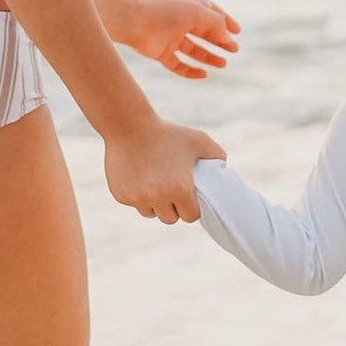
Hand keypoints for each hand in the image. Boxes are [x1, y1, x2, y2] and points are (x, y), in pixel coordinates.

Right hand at [104, 117, 225, 223]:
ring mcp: (138, 198)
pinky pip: (135, 204)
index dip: (192, 208)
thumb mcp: (198, 139)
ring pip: (151, 213)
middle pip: (170, 219)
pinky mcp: (122, 196)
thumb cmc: (167, 133)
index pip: (191, 216)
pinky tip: (140, 178)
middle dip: (174, 208)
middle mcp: (158, 198)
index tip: (190, 198)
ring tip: (156, 184)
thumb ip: (217, 155)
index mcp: (179, 189)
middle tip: (173, 191)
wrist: (128, 126)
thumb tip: (223, 169)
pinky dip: (138, 196)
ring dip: (156, 204)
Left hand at [118, 0, 241, 79]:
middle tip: (234, 50)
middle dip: (220, 41)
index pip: (211, 13)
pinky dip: (190, 71)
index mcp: (189, 6)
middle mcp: (180, 21)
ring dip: (209, 57)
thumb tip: (228, 37)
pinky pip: (178, 65)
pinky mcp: (160, 53)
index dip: (225, 21)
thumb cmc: (168, 11)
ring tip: (223, 64)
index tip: (237, 32)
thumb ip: (217, 24)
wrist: (135, 20)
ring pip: (193, 50)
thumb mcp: (200, 13)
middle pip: (204, 33)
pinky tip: (203, 74)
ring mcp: (170, 37)